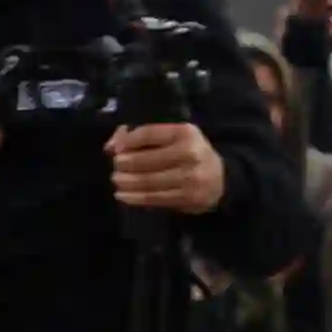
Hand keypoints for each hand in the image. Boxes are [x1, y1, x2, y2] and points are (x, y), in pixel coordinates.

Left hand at [107, 120, 225, 217]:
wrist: (221, 179)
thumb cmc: (189, 154)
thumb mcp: (172, 137)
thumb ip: (140, 137)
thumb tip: (111, 147)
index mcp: (186, 133)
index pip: (148, 134)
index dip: (127, 141)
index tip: (117, 149)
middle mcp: (190, 154)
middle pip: (145, 159)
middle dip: (124, 164)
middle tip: (116, 167)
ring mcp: (190, 178)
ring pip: (147, 181)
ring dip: (126, 182)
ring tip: (117, 180)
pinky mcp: (187, 198)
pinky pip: (154, 198)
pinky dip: (134, 198)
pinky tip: (123, 195)